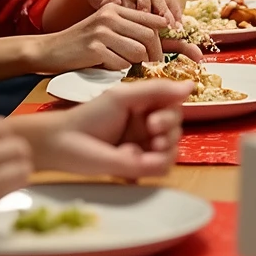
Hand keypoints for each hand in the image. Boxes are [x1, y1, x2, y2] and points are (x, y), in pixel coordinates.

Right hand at [0, 118, 34, 246]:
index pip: (3, 128)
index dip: (5, 138)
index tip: (0, 148)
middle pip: (19, 148)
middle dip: (15, 157)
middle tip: (6, 167)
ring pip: (22, 172)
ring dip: (15, 176)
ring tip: (2, 183)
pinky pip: (6, 197)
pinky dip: (0, 197)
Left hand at [13, 79, 192, 177]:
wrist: (64, 142)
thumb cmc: (90, 116)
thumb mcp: (124, 96)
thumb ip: (157, 90)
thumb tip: (192, 85)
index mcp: (147, 110)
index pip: (174, 109)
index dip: (172, 113)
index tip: (156, 116)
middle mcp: (148, 131)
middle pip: (177, 130)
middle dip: (170, 129)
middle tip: (152, 129)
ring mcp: (144, 151)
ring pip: (173, 151)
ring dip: (166, 147)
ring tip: (150, 145)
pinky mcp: (137, 170)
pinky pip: (161, 168)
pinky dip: (151, 163)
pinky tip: (129, 157)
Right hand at [30, 2, 170, 72]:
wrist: (48, 50)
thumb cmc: (79, 40)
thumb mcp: (102, 22)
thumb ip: (125, 19)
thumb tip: (159, 20)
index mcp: (114, 8)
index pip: (150, 19)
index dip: (164, 34)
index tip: (174, 46)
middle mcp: (110, 16)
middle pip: (148, 36)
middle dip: (154, 54)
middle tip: (151, 64)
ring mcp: (102, 32)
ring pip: (138, 51)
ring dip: (134, 63)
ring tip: (121, 62)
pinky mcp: (95, 49)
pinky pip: (121, 63)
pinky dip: (118, 69)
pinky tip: (106, 65)